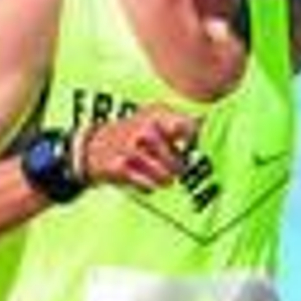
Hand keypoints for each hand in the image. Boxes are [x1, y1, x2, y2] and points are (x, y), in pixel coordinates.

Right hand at [81, 107, 199, 192]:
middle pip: (180, 163)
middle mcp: (146, 129)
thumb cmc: (133, 134)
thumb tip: (206, 123)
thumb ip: (181, 122)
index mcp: (157, 114)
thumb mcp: (154, 118)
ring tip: (156, 174)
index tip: (187, 147)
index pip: (190, 129)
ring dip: (163, 181)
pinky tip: (141, 178)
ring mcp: (133, 149)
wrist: (93, 146)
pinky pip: (149, 187)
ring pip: (166, 178)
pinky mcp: (122, 167)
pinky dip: (148, 187)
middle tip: (168, 166)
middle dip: (176, 169)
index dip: (193, 143)